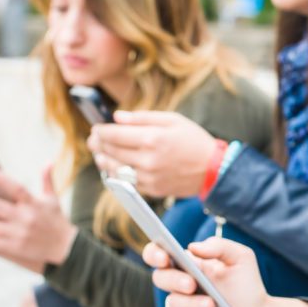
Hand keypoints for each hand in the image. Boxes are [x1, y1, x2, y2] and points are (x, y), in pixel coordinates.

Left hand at [0, 166, 76, 273]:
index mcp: (34, 205)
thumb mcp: (53, 200)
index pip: (17, 188)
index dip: (3, 179)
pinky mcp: (15, 248)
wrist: (66, 250)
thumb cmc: (57, 222)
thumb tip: (48, 161)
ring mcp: (19, 235)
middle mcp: (26, 218)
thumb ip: (47, 181)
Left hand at [88, 111, 216, 197]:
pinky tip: (116, 167)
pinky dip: (117, 174)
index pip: (113, 134)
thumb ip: (143, 118)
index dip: (101, 130)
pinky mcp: (151, 189)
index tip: (97, 127)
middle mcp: (147, 159)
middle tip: (94, 139)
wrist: (214, 170)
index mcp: (152, 138)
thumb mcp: (173, 120)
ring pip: (114, 169)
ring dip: (104, 160)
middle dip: (98, 144)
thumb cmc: (194, 141)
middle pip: (110, 151)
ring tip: (101, 153)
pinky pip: (127, 182)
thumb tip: (118, 117)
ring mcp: (148, 177)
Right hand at [145, 239, 307, 306]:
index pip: (161, 256)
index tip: (160, 249)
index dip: (155, 251)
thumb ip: (218, 248)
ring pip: (172, 304)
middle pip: (160, 279)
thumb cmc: (251, 286)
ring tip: (212, 301)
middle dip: (172, 279)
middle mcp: (181, 288)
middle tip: (191, 279)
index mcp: (188, 266)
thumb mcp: (240, 258)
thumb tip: (194, 248)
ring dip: (192, 302)